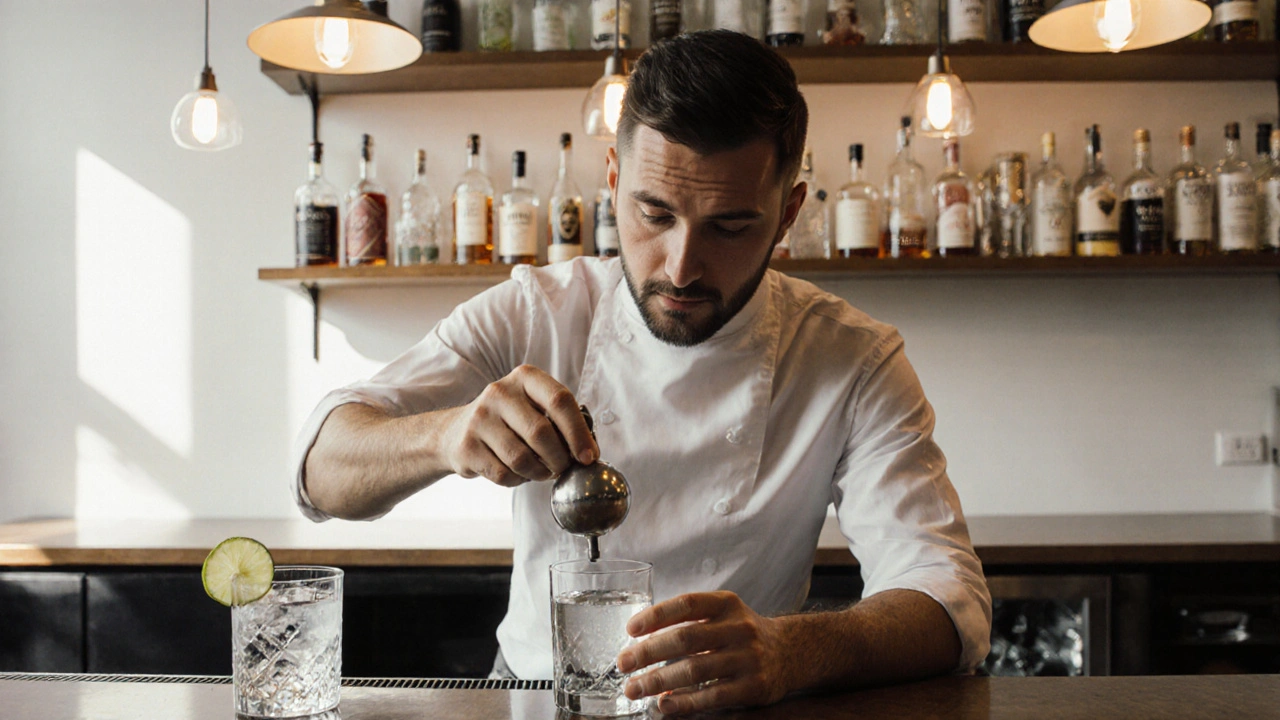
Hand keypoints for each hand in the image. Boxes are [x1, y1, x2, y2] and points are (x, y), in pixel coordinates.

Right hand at [441, 365, 597, 486]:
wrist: (457, 430)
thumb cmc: (510, 421)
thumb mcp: (534, 407)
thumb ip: (561, 423)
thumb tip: (589, 453)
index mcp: (525, 377)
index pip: (560, 400)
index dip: (578, 432)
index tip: (588, 456)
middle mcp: (500, 392)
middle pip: (541, 433)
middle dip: (559, 458)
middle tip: (563, 468)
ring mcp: (480, 418)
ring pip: (521, 458)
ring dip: (539, 473)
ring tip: (542, 471)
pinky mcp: (466, 446)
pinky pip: (502, 474)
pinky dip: (518, 480)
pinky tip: (519, 473)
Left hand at [616, 591, 793, 713]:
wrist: (791, 653)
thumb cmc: (742, 635)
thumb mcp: (723, 615)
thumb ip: (689, 621)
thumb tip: (641, 641)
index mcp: (727, 604)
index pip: (687, 604)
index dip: (656, 615)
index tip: (631, 629)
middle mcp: (739, 627)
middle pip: (686, 638)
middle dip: (649, 652)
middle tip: (623, 663)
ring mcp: (748, 658)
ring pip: (695, 670)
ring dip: (658, 681)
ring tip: (634, 688)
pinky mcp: (753, 687)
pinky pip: (712, 696)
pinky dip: (684, 702)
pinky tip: (664, 705)